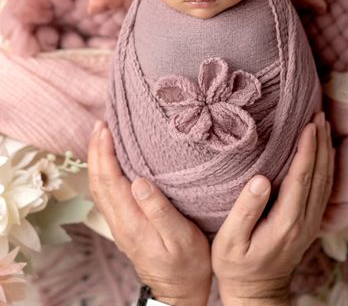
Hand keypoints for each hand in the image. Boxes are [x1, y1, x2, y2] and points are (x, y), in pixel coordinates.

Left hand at [88, 121, 210, 305]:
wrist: (179, 293)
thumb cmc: (186, 265)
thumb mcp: (180, 238)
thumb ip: (158, 210)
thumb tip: (138, 181)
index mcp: (131, 221)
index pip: (109, 180)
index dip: (104, 153)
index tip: (104, 129)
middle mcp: (119, 222)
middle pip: (98, 181)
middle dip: (96, 150)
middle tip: (100, 124)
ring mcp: (120, 224)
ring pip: (100, 187)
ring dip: (98, 159)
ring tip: (102, 136)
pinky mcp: (125, 225)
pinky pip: (107, 193)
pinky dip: (105, 172)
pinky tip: (112, 162)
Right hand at [212, 113, 333, 305]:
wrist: (256, 292)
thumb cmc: (236, 265)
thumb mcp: (231, 241)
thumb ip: (245, 210)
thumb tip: (260, 179)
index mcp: (286, 222)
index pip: (301, 177)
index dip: (306, 150)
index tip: (308, 125)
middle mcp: (304, 221)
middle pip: (319, 175)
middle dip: (320, 143)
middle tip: (319, 115)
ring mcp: (309, 223)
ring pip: (325, 181)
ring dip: (326, 152)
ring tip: (324, 126)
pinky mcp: (309, 223)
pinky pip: (324, 190)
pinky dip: (327, 167)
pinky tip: (324, 153)